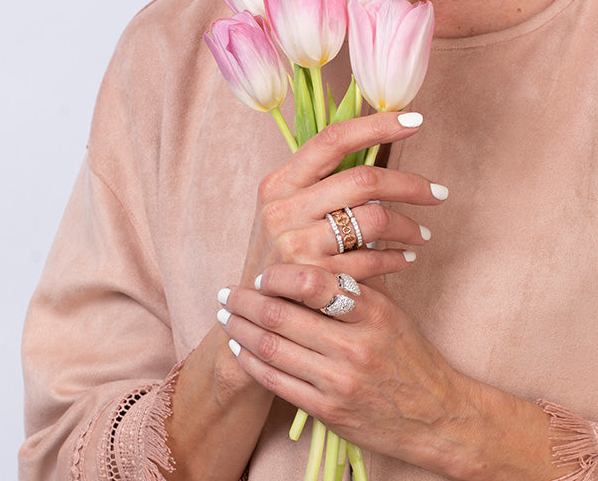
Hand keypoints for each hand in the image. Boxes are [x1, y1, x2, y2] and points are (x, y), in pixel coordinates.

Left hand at [218, 270, 562, 480]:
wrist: (438, 416)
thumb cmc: (410, 355)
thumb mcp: (391, 312)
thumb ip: (356, 283)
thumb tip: (319, 246)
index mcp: (373, 313)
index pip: (311, 283)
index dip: (277, 275)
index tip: (262, 273)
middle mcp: (355, 346)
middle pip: (280, 316)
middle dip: (244, 301)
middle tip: (226, 292)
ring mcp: (339, 382)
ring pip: (270, 348)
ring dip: (238, 330)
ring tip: (225, 317)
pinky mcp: (328, 411)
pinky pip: (275, 382)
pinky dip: (251, 363)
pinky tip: (240, 350)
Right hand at [239, 111, 448, 287]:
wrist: (257, 310)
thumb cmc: (280, 253)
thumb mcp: (285, 211)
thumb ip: (321, 184)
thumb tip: (377, 148)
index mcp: (279, 183)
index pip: (331, 140)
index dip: (376, 126)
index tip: (415, 121)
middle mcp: (282, 209)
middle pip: (362, 180)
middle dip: (410, 184)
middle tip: (438, 193)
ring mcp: (295, 245)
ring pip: (374, 219)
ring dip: (409, 226)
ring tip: (421, 234)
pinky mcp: (313, 279)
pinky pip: (372, 260)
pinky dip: (397, 258)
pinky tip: (405, 258)